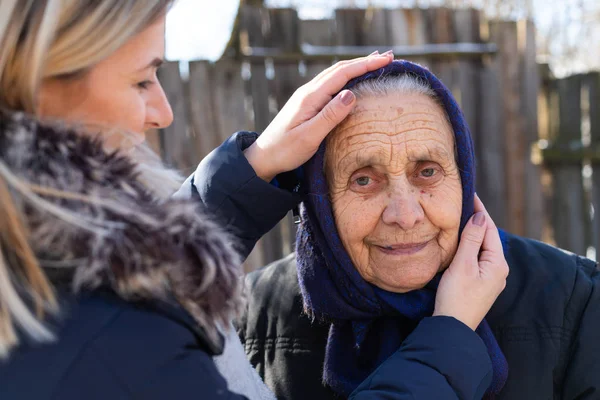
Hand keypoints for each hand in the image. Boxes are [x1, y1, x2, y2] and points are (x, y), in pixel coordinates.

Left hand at [244, 51, 393, 181]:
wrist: (263, 157)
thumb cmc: (286, 150)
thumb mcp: (309, 136)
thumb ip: (330, 116)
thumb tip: (351, 93)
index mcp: (310, 97)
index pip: (342, 74)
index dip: (366, 64)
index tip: (387, 59)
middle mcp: (308, 92)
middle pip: (339, 69)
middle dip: (364, 61)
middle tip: (389, 57)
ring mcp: (306, 97)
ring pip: (334, 75)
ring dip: (355, 67)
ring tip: (375, 63)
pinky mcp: (306, 104)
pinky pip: (330, 84)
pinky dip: (346, 77)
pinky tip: (353, 80)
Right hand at [433, 194, 508, 330]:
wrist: (452, 328)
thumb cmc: (457, 296)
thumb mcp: (463, 265)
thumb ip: (471, 239)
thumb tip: (480, 216)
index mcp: (498, 263)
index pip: (490, 228)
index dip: (480, 210)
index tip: (470, 194)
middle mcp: (498, 269)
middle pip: (487, 237)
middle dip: (476, 220)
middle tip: (462, 202)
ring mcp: (490, 278)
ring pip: (481, 248)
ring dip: (471, 233)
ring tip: (459, 217)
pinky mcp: (479, 284)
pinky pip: (476, 257)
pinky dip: (468, 246)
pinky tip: (458, 241)